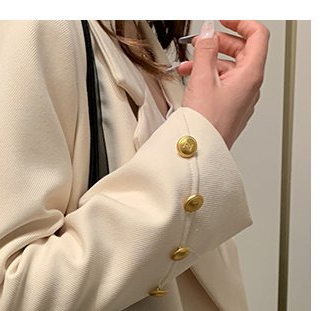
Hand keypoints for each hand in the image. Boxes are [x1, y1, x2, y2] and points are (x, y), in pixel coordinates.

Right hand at [175, 20, 269, 148]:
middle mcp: (250, 86)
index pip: (257, 35)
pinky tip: (192, 80)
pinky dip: (209, 77)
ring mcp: (241, 98)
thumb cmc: (205, 125)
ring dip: (210, 61)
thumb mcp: (202, 79)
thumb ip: (206, 50)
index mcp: (251, 75)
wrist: (199, 154)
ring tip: (189, 64)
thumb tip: (208, 33)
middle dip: (221, 43)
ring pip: (230, 69)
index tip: (223, 20)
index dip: (240, 23)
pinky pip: (224, 85)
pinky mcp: (230, 109)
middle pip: (243, 51)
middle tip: (201, 41)